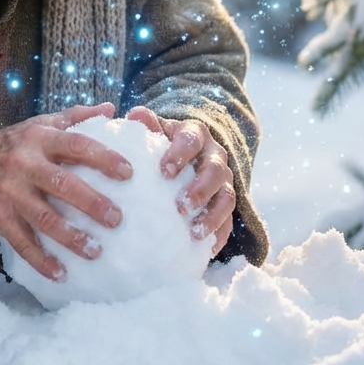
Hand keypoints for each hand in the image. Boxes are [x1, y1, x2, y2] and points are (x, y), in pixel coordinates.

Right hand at [0, 102, 131, 281]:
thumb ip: (74, 117)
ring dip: (71, 237)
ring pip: (43, 218)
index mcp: (38, 138)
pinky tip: (61, 273)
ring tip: (96, 251)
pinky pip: (22, 242)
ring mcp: (10, 192)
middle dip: (91, 202)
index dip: (103, 157)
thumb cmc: (10, 144)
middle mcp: (24, 163)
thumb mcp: (37, 124)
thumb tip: (110, 109)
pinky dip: (41, 260)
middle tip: (116, 218)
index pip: (76, 144)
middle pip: (61, 183)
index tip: (128, 172)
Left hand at [126, 106, 234, 257]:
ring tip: (194, 232)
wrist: (187, 153)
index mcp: (195, 134)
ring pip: (227, 197)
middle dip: (200, 189)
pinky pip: (230, 222)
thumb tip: (133, 115)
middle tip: (181, 206)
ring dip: (213, 215)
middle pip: (215, 170)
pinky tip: (206, 249)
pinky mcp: (226, 204)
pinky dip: (220, 235)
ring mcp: (224, 181)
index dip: (180, 155)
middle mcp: (214, 156)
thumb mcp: (156, 129)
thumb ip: (146, 123)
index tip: (164, 171)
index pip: (191, 141)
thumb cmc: (162, 143)